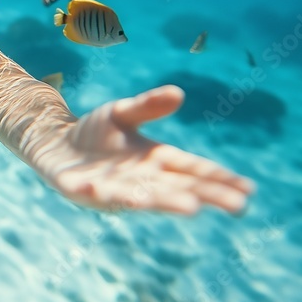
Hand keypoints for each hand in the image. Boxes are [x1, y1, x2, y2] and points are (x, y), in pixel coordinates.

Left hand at [42, 85, 254, 214]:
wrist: (54, 142)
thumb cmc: (96, 132)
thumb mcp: (122, 113)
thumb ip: (147, 106)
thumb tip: (178, 94)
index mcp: (153, 159)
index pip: (190, 169)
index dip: (217, 178)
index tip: (247, 189)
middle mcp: (137, 179)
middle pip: (175, 187)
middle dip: (203, 195)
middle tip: (237, 205)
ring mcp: (110, 187)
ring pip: (140, 196)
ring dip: (162, 201)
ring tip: (190, 207)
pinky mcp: (79, 189)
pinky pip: (91, 193)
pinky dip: (98, 193)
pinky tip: (101, 192)